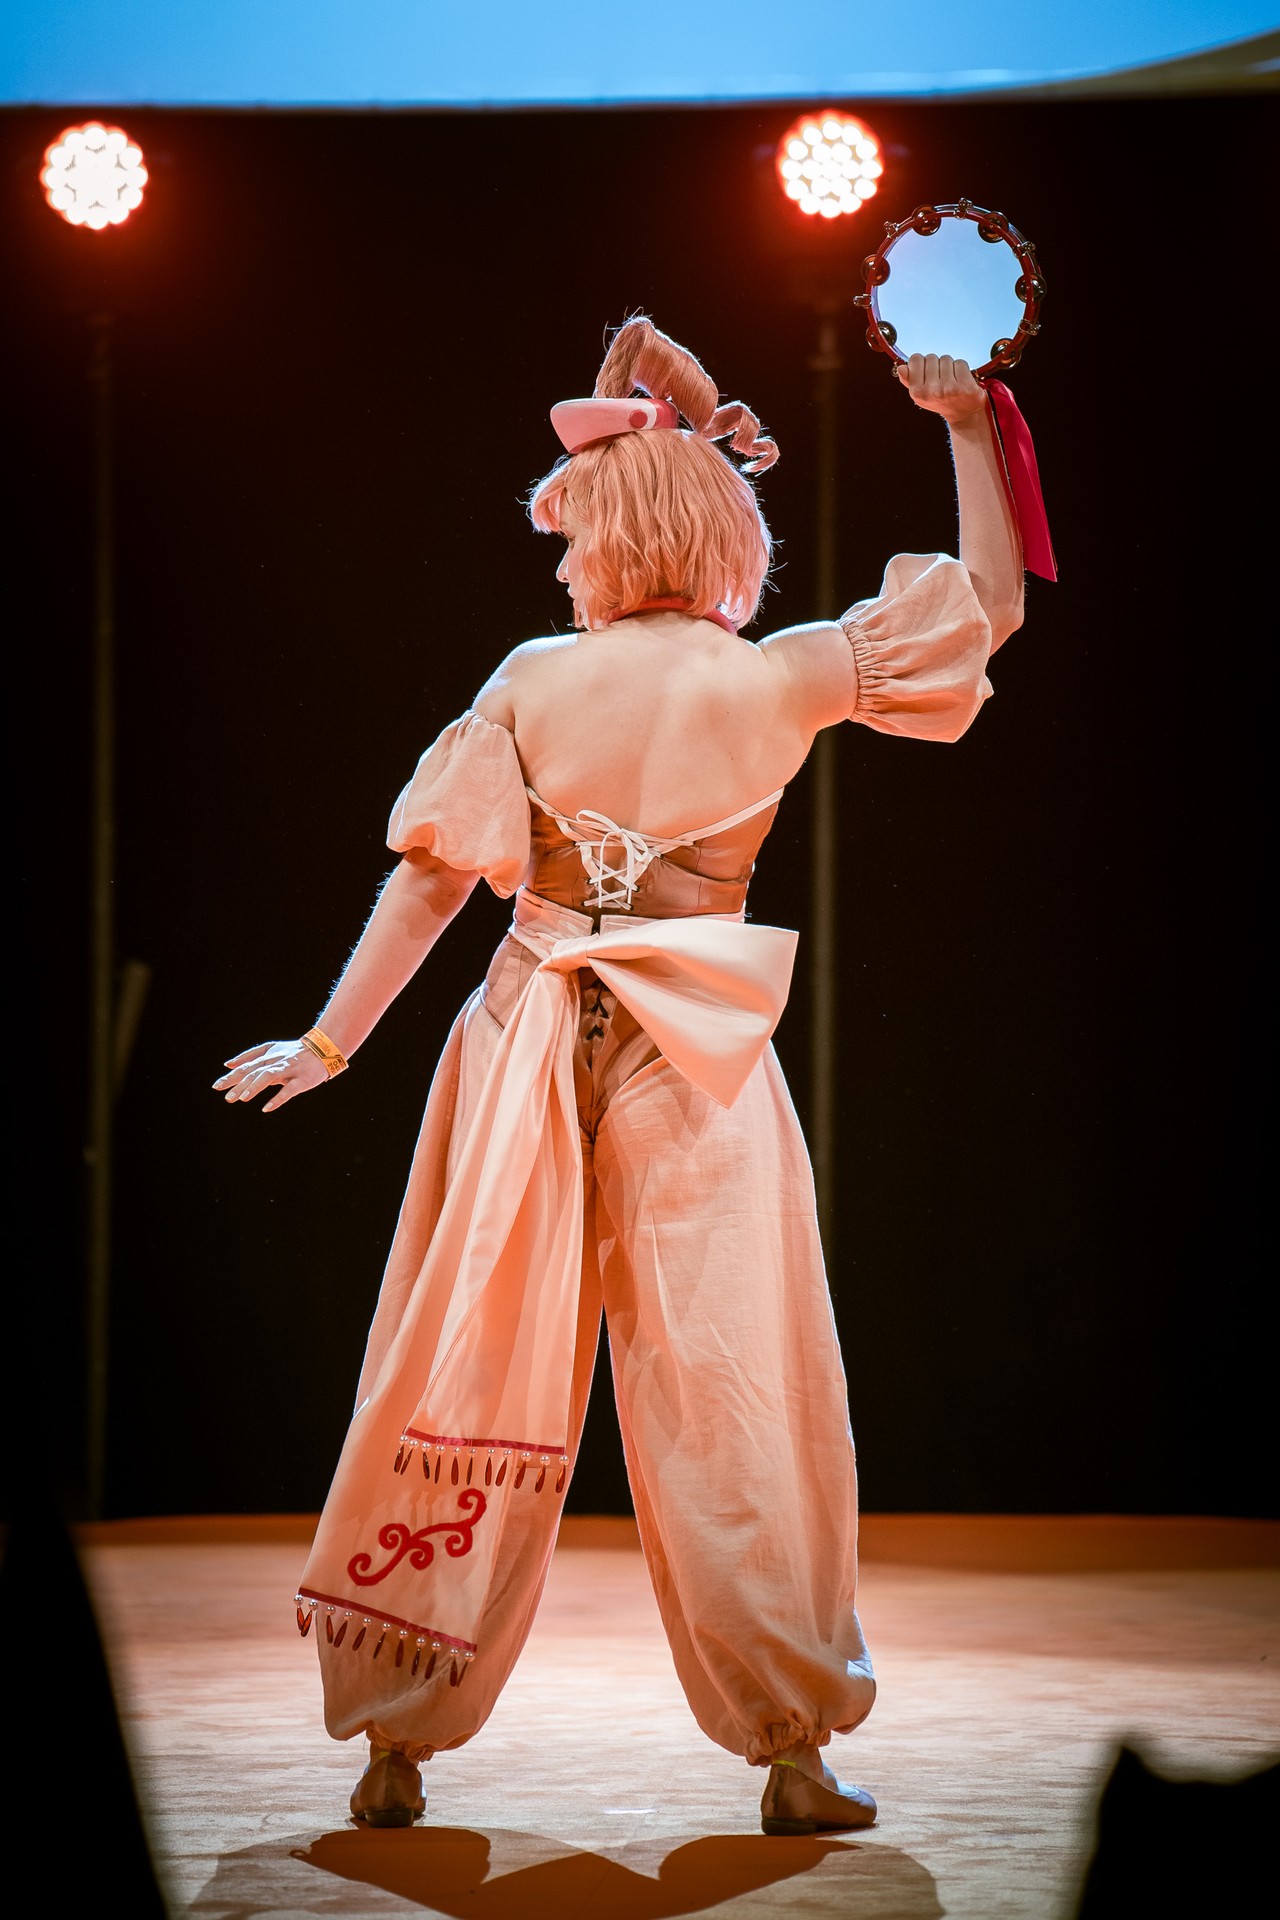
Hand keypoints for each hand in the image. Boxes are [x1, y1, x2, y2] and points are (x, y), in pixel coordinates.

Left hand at [213, 1039, 329, 1112]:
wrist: (323, 1049)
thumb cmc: (294, 1052)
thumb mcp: (270, 1050)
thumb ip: (249, 1057)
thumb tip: (228, 1064)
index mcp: (267, 1056)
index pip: (246, 1067)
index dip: (231, 1076)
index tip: (217, 1086)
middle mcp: (276, 1062)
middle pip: (254, 1072)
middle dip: (239, 1084)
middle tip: (227, 1098)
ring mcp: (289, 1070)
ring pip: (268, 1077)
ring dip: (254, 1087)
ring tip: (242, 1098)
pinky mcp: (302, 1080)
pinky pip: (288, 1090)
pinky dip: (277, 1098)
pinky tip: (266, 1108)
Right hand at [894, 352, 987, 424]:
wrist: (962, 415)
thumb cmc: (940, 400)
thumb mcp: (921, 394)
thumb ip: (909, 380)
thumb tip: (901, 368)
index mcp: (918, 392)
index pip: (916, 359)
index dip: (922, 363)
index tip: (927, 372)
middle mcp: (933, 391)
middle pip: (931, 357)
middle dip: (936, 365)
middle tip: (941, 379)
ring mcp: (950, 388)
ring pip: (946, 359)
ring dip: (949, 366)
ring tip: (951, 380)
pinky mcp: (966, 386)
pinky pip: (960, 363)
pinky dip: (961, 369)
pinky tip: (961, 380)